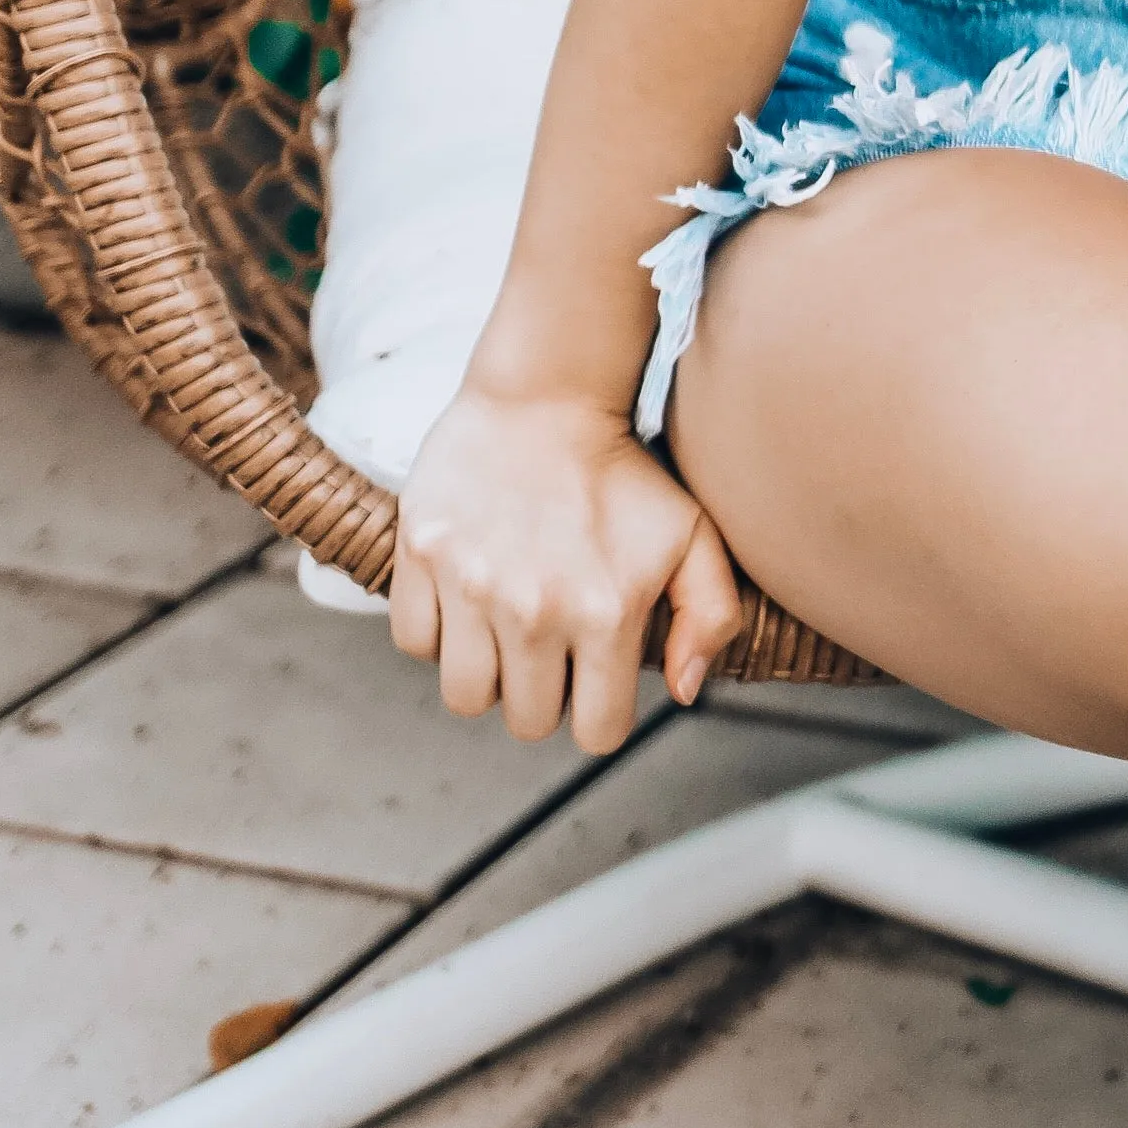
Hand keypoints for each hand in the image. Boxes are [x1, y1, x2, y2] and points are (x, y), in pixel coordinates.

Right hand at [390, 381, 744, 754]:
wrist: (546, 394)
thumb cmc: (622, 471)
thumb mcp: (693, 534)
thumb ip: (711, 616)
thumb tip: (683, 690)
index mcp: (605, 613)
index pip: (598, 733)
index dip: (601, 710)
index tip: (597, 673)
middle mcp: (535, 610)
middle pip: (527, 722)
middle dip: (543, 693)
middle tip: (552, 641)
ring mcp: (471, 585)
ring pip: (466, 696)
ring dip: (488, 672)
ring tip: (507, 623)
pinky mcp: (420, 557)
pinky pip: (416, 643)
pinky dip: (437, 631)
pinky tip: (468, 594)